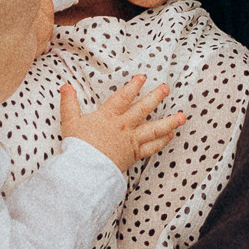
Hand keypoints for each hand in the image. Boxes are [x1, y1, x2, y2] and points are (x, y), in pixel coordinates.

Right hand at [59, 76, 184, 172]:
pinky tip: (170, 136)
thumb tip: (65, 86)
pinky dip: (161, 142)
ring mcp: (130, 141)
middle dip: (156, 97)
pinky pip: (151, 148)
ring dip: (169, 122)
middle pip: (143, 109)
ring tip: (182, 116)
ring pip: (153, 129)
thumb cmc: (78, 147)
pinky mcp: (133, 155)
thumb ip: (69, 103)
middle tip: (166, 89)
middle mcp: (123, 126)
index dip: (133, 86)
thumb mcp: (70, 122)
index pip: (123, 97)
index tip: (142, 77)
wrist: (85, 170)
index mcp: (108, 116)